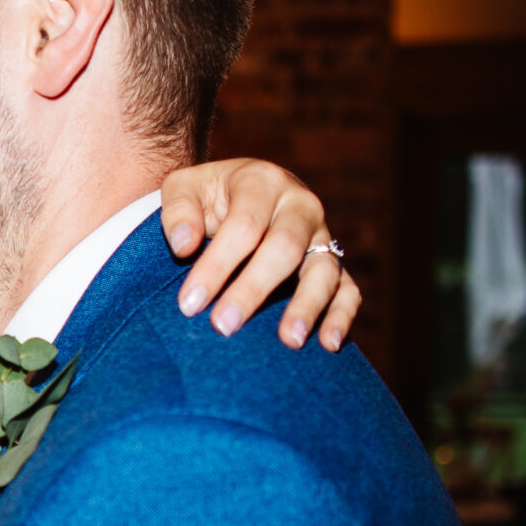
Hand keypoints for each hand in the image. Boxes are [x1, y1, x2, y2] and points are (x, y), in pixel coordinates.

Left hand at [160, 158, 360, 348]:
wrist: (237, 196)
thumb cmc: (205, 199)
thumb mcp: (183, 189)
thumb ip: (178, 211)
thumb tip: (184, 246)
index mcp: (262, 182)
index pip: (243, 225)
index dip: (216, 266)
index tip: (189, 304)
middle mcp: (300, 206)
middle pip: (284, 248)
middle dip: (252, 290)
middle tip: (223, 326)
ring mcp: (322, 236)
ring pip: (323, 269)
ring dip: (307, 306)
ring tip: (289, 341)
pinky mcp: (334, 264)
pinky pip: (348, 290)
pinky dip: (342, 316)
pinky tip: (328, 343)